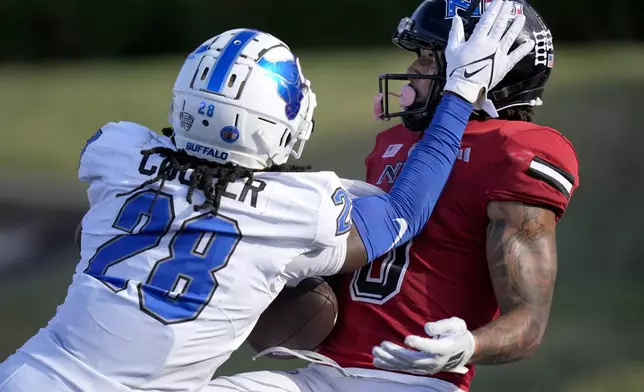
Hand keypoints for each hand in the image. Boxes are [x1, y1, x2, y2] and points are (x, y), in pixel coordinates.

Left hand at [372, 317, 474, 374]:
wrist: (464, 351)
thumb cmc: (458, 334)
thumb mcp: (456, 324)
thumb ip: (443, 325)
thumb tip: (427, 328)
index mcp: (444, 348)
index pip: (431, 348)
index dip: (420, 344)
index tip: (407, 338)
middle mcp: (435, 361)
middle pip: (414, 360)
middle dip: (396, 354)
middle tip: (380, 346)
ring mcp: (427, 367)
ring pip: (406, 366)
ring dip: (389, 360)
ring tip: (375, 352)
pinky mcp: (421, 369)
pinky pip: (404, 369)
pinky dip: (390, 366)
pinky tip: (377, 361)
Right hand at [444, 0, 534, 116]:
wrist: (465, 88)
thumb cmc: (456, 69)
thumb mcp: (452, 49)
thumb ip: (455, 33)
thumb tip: (456, 18)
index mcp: (477, 40)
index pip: (487, 20)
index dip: (493, 9)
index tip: (499, 1)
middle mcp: (491, 44)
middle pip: (500, 25)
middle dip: (505, 12)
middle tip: (510, 3)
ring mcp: (499, 54)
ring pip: (510, 37)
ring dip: (516, 26)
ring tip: (521, 16)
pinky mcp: (504, 65)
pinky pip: (516, 56)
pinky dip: (524, 49)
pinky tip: (531, 42)